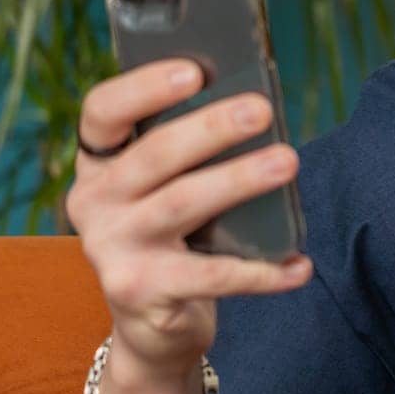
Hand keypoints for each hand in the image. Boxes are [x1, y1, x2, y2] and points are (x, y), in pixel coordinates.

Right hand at [66, 58, 311, 383]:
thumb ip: (191, 153)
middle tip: (262, 110)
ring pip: (183, 203)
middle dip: (211, 128)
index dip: (144, 87)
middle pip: (154, 154)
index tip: (195, 70)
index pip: (102, 111)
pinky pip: (211, 275)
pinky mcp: (139, 290)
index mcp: (99, 163)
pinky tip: (300, 265)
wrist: (152, 322)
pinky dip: (261, 271)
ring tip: (287, 162)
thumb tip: (256, 108)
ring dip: (239, 180)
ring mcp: (112, 248)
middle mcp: (94, 202)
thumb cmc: (173, 235)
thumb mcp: (167, 188)